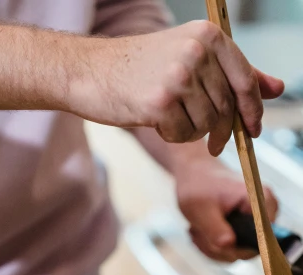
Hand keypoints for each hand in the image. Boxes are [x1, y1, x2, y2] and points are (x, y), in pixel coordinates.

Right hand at [70, 21, 283, 152]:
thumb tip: (277, 89)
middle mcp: (196, 52)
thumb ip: (233, 73)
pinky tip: (156, 122)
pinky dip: (172, 137)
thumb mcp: (190, 59)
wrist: (90, 72)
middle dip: (222, 132)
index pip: (245, 80)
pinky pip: (182, 135)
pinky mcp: (160, 102)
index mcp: (208, 36)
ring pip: (206, 124)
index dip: (253, 111)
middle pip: (226, 108)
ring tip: (171, 119)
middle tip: (213, 145)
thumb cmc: (139, 68)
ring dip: (192, 133)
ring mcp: (178, 77)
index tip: (253, 131)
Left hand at [175, 157, 277, 261]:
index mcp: (260, 201)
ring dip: (213, 247)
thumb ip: (215, 229)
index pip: (263, 239)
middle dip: (219, 248)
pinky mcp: (249, 230)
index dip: (240, 248)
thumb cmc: (198, 187)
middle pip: (248, 251)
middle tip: (198, 232)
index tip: (218, 242)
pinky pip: (233, 251)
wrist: (196, 175)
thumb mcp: (201, 211)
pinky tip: (202, 232)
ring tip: (197, 229)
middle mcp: (266, 212)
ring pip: (238, 253)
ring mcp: (259, 222)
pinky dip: (214, 246)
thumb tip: (228, 246)